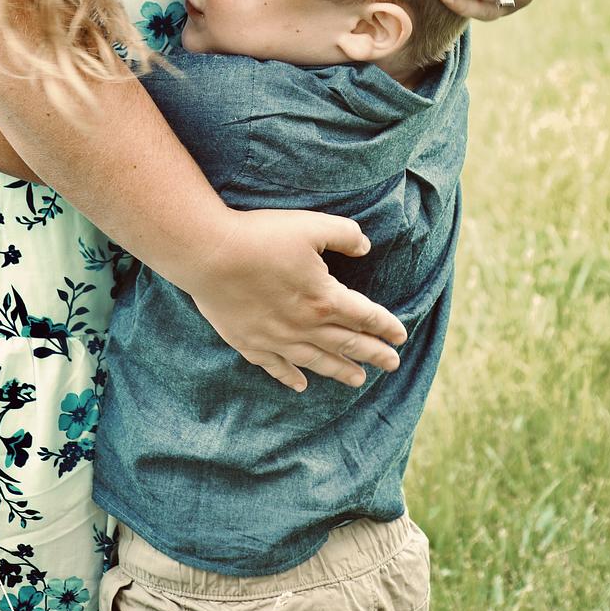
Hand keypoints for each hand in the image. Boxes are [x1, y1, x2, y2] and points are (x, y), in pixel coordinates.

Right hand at [188, 207, 406, 391]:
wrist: (209, 254)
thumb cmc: (261, 236)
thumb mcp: (311, 225)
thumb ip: (345, 234)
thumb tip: (365, 246)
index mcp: (324, 298)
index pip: (365, 316)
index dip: (385, 326)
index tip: (400, 336)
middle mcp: (305, 326)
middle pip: (346, 343)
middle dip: (373, 354)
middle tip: (392, 365)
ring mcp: (276, 339)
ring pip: (316, 361)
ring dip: (340, 370)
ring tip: (358, 380)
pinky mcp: (249, 342)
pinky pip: (276, 367)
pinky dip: (290, 377)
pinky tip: (300, 385)